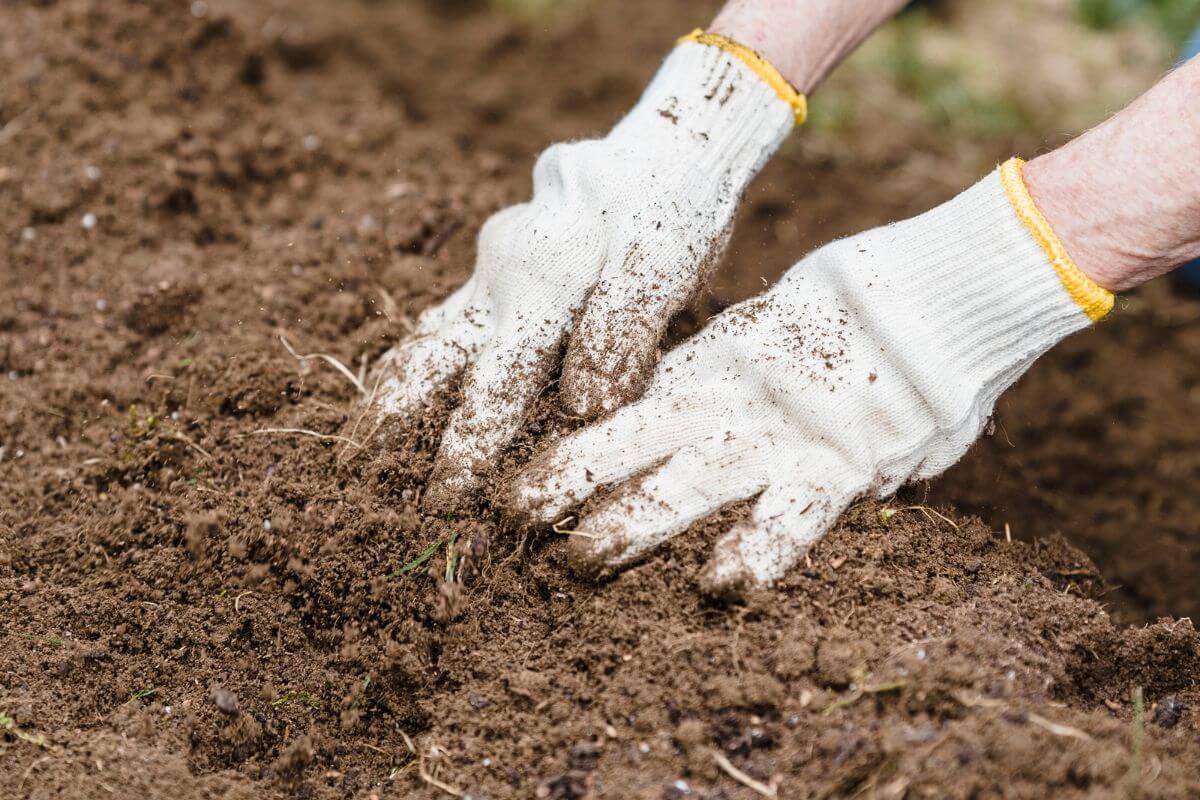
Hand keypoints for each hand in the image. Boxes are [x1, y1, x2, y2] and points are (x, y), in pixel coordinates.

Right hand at [372, 33, 802, 509]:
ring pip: (422, 343)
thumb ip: (621, 331)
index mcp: (539, 280)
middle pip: (428, 360)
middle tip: (363, 485)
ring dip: (388, 400)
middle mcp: (497, 279)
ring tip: (356, 457)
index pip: (495, 382)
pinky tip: (399, 413)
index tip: (448, 500)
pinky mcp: (493, 278)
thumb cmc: (673, 214)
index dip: (469, 446)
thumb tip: (581, 406)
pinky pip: (442, 329)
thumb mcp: (664, 264)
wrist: (661, 156)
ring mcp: (488, 275)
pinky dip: (416, 374)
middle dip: (395, 427)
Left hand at [506, 160, 1112, 594]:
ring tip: (578, 559)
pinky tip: (716, 588)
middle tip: (511, 515)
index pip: (631, 409)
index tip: (522, 471)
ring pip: (689, 481)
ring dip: (631, 521)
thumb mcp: (787, 328)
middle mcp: (733, 400)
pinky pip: (790, 519)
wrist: (950, 288)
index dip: (576, 442)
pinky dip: (754, 553)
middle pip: (633, 442)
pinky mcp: (842, 466)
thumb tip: (707, 407)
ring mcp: (782, 435)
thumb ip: (746, 375)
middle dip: (572, 479)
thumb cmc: (870, 306)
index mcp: (717, 363)